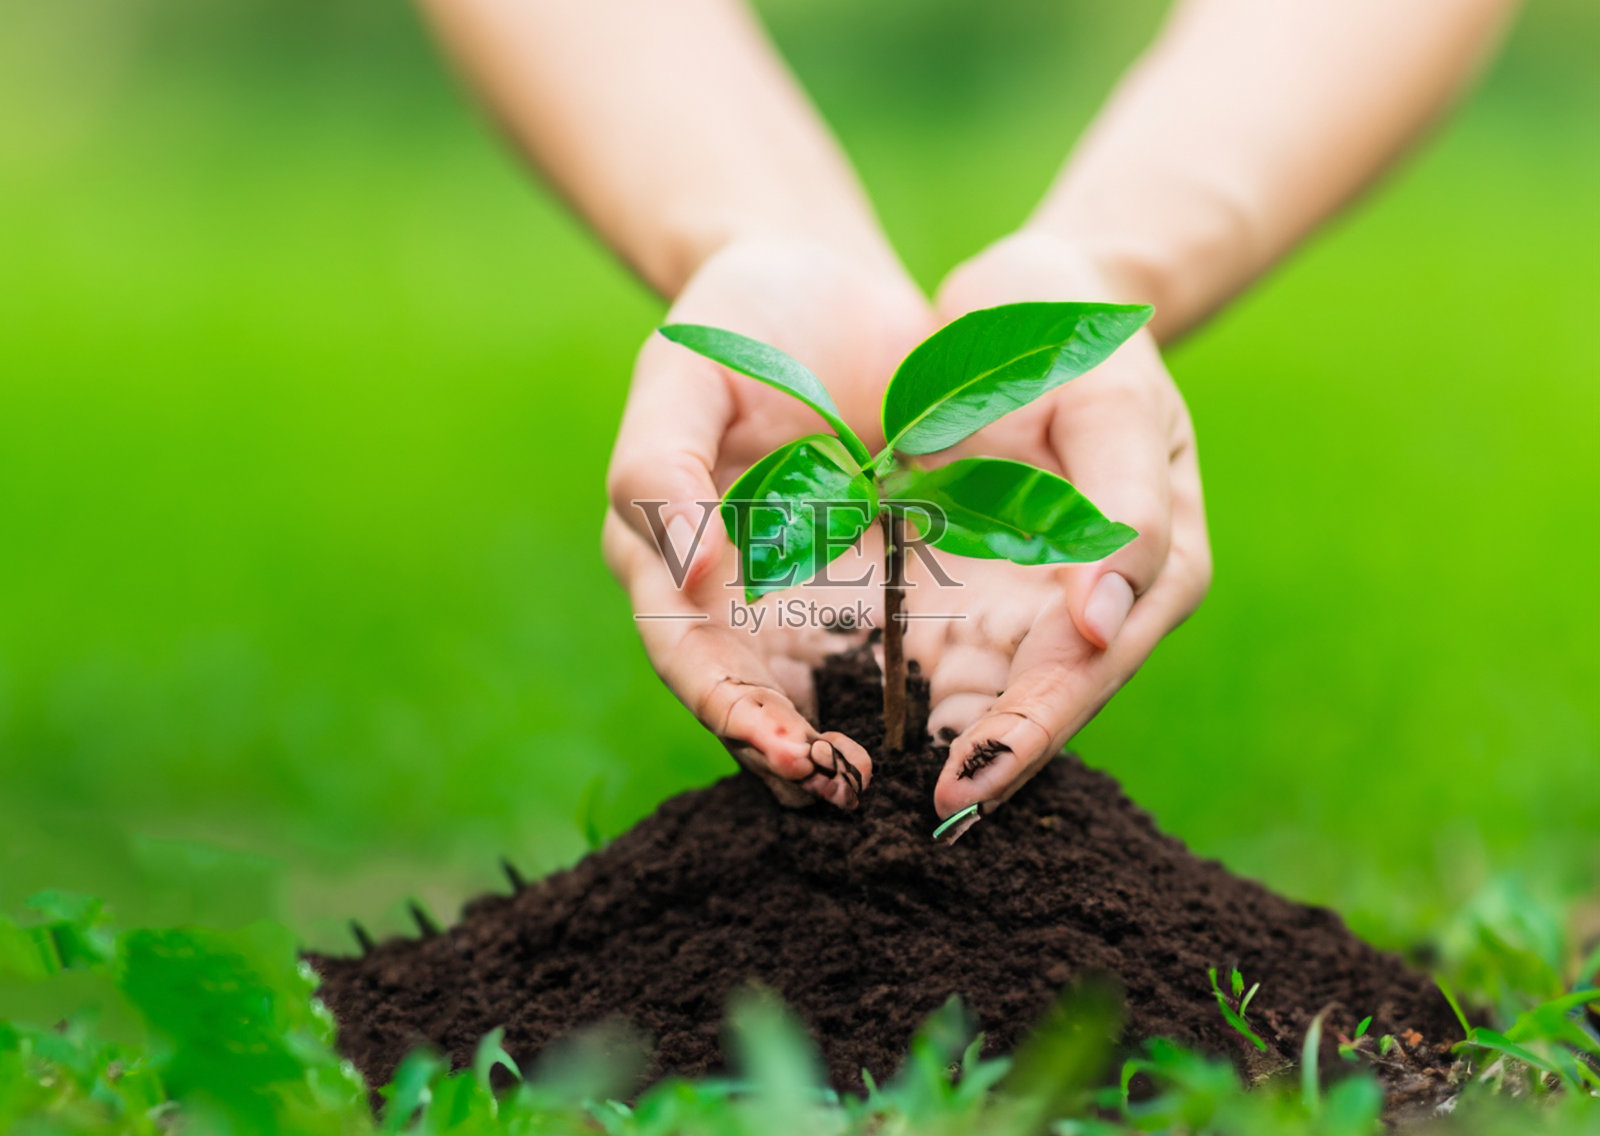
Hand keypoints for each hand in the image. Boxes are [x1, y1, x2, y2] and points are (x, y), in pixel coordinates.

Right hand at [603, 237, 932, 808]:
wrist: (823, 282)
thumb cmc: (738, 317)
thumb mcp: (684, 372)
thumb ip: (663, 469)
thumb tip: (690, 580)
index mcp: (662, 550)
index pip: (687, 654)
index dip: (730, 710)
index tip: (788, 751)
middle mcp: (725, 593)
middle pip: (750, 698)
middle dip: (792, 756)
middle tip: (846, 800)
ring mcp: (798, 593)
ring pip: (817, 693)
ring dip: (849, 748)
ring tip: (898, 793)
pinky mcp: (867, 582)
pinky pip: (884, 651)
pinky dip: (905, 697)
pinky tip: (949, 727)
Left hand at [906, 230, 1211, 833]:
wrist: (1027, 296)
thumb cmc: (1081, 334)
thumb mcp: (1113, 400)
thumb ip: (1121, 508)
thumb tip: (1103, 627)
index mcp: (1150, 569)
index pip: (1082, 673)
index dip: (1026, 736)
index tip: (963, 787)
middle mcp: (1084, 605)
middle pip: (1024, 708)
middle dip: (969, 770)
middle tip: (897, 830)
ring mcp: (1019, 599)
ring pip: (968, 695)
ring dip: (916, 748)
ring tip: (848, 800)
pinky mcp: (959, 584)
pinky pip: (919, 649)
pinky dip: (882, 688)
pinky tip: (827, 726)